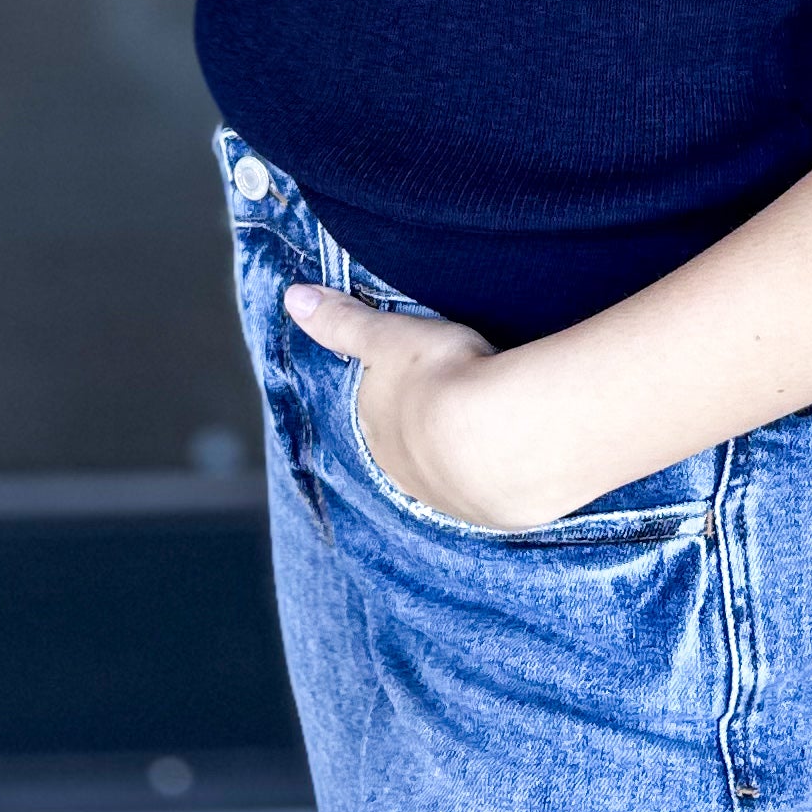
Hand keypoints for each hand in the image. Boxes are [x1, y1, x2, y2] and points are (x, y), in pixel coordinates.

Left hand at [282, 285, 555, 528]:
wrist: (503, 432)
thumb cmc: (438, 377)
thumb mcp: (388, 336)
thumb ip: (343, 320)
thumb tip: (293, 298)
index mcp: (379, 435)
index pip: (383, 415)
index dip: (404, 393)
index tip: (426, 375)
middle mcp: (408, 475)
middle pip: (416, 449)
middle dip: (433, 429)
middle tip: (462, 399)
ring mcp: (452, 498)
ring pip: (454, 473)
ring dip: (470, 452)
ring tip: (495, 425)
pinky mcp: (495, 512)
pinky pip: (495, 491)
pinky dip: (504, 472)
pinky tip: (519, 452)